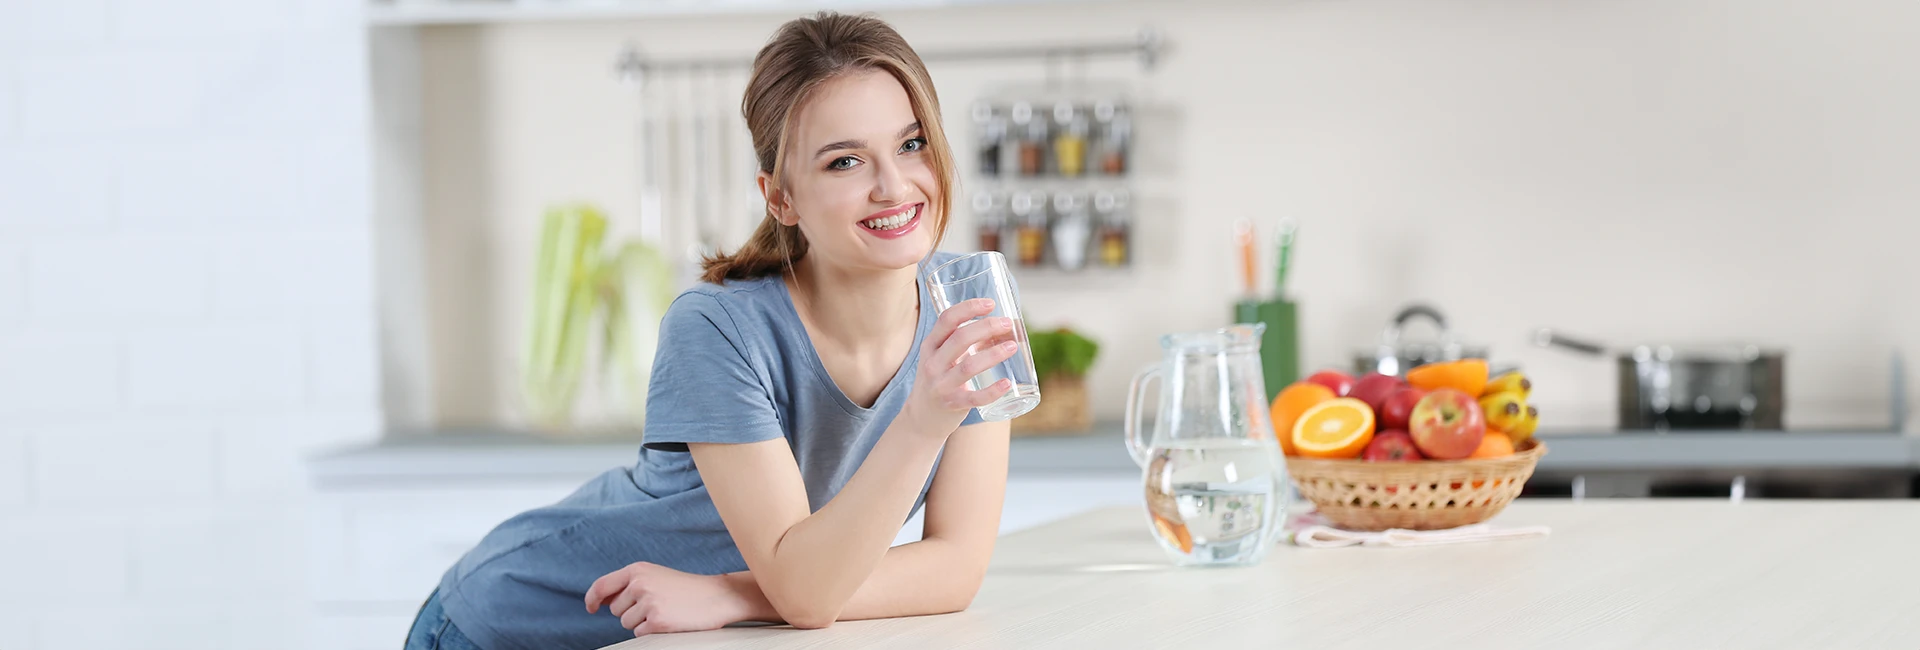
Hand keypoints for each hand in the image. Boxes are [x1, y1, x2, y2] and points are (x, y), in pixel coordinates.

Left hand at [585, 562, 748, 636]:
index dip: (592, 598)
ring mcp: (648, 602)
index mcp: (637, 570)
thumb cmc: (687, 588)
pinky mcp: (657, 620)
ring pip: (626, 623)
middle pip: (615, 610)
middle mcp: (640, 584)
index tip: (591, 607)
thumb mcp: (656, 576)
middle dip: (630, 612)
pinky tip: (668, 620)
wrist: (716, 596)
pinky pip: (639, 633)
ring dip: (641, 623)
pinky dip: (651, 631)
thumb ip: (630, 584)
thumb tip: (604, 600)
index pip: (602, 585)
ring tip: (664, 611)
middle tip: (656, 605)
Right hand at [901, 298, 1018, 437]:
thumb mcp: (939, 357)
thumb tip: (997, 325)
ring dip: (993, 354)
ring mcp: (941, 385)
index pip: (946, 320)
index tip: (990, 303)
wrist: (920, 418)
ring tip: (1012, 346)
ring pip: (968, 366)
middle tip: (1006, 323)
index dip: (968, 308)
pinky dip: (992, 391)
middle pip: (960, 339)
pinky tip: (1006, 383)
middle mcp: (933, 364)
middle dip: (986, 327)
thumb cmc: (937, 380)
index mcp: (930, 346)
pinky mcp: (952, 404)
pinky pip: (974, 398)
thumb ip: (960, 342)